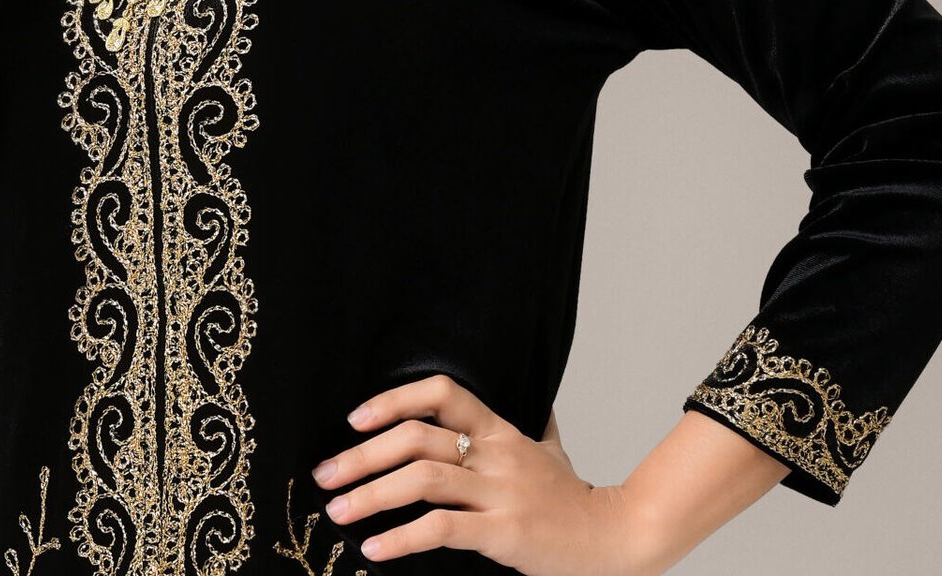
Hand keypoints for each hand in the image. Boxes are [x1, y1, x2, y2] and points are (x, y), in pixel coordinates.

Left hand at [310, 374, 653, 574]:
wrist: (615, 536)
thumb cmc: (574, 497)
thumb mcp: (551, 451)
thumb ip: (534, 428)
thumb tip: (535, 403)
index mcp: (499, 429)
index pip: (440, 392)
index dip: (393, 399)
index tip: (355, 419)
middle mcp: (495, 454)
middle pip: (417, 437)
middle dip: (363, 455)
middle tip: (326, 475)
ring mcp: (499, 493)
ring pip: (423, 480)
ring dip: (371, 495)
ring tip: (338, 512)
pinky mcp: (503, 533)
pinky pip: (441, 530)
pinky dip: (401, 539)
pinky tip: (375, 550)